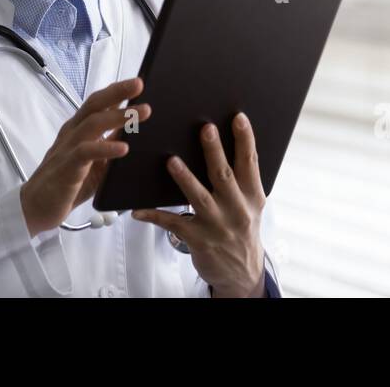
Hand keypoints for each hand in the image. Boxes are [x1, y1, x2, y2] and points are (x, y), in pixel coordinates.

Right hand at [20, 77, 150, 236]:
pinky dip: (106, 148)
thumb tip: (133, 132)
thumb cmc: (67, 184)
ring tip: (142, 112)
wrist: (36, 208)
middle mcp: (72, 133)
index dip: (116, 91)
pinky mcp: (67, 167)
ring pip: (93, 124)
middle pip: (94, 105)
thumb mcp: (95, 163)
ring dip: (118, 116)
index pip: (97, 103)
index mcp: (78, 130)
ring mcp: (68, 148)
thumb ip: (109, 145)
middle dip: (117, 92)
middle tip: (139, 83)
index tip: (137, 82)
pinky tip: (123, 148)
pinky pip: (86, 152)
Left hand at [131, 112, 266, 297]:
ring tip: (171, 161)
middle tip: (205, 128)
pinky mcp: (197, 239)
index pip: (249, 162)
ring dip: (184, 178)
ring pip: (198, 197)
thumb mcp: (250, 202)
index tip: (238, 117)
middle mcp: (237, 209)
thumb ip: (241, 176)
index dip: (245, 139)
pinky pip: (172, 223)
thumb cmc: (241, 225)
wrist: (241, 271)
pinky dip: (153, 215)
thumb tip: (228, 138)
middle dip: (214, 151)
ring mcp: (216, 225)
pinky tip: (137, 209)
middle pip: (223, 175)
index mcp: (252, 195)